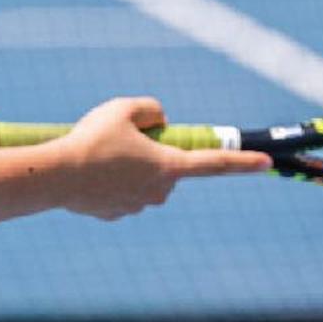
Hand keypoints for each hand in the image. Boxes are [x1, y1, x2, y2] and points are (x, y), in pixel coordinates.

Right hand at [52, 96, 271, 220]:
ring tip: (98, 154)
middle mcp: (160, 191)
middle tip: (122, 137)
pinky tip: (88, 173)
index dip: (243, 162)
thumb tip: (159, 122)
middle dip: (152, 152)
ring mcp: (137, 206)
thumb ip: (151, 108)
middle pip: (167, 167)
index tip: (267, 163)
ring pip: (141, 180)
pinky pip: (118, 193)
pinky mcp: (114, 213)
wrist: (55, 175)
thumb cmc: (91, 139)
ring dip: (127, 166)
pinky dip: (107, 181)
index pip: (215, 163)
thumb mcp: (123, 108)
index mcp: (169, 166)